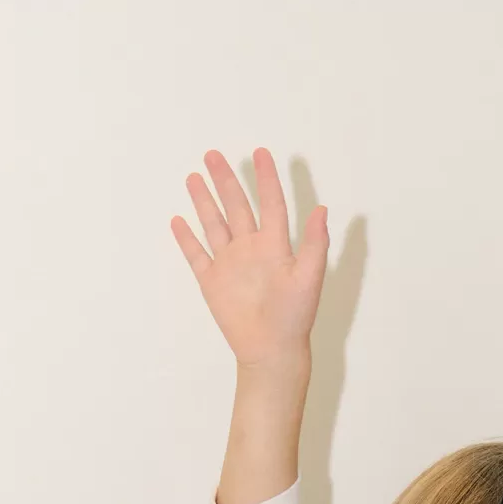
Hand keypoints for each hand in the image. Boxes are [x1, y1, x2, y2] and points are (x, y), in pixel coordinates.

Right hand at [170, 148, 327, 369]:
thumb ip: (315, 244)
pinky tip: (179, 221)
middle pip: (236, 206)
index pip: (271, 204)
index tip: (261, 153)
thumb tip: (323, 210)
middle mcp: (251, 250)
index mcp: (275, 246)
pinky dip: (187, 239)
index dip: (267, 179)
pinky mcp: (213, 282)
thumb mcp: (309, 278)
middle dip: (225, 180)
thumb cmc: (294, 317)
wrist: (271, 350)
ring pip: (214, 224)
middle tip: (213, 154)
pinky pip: (197, 255)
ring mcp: (230, 265)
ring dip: (204, 201)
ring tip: (194, 177)